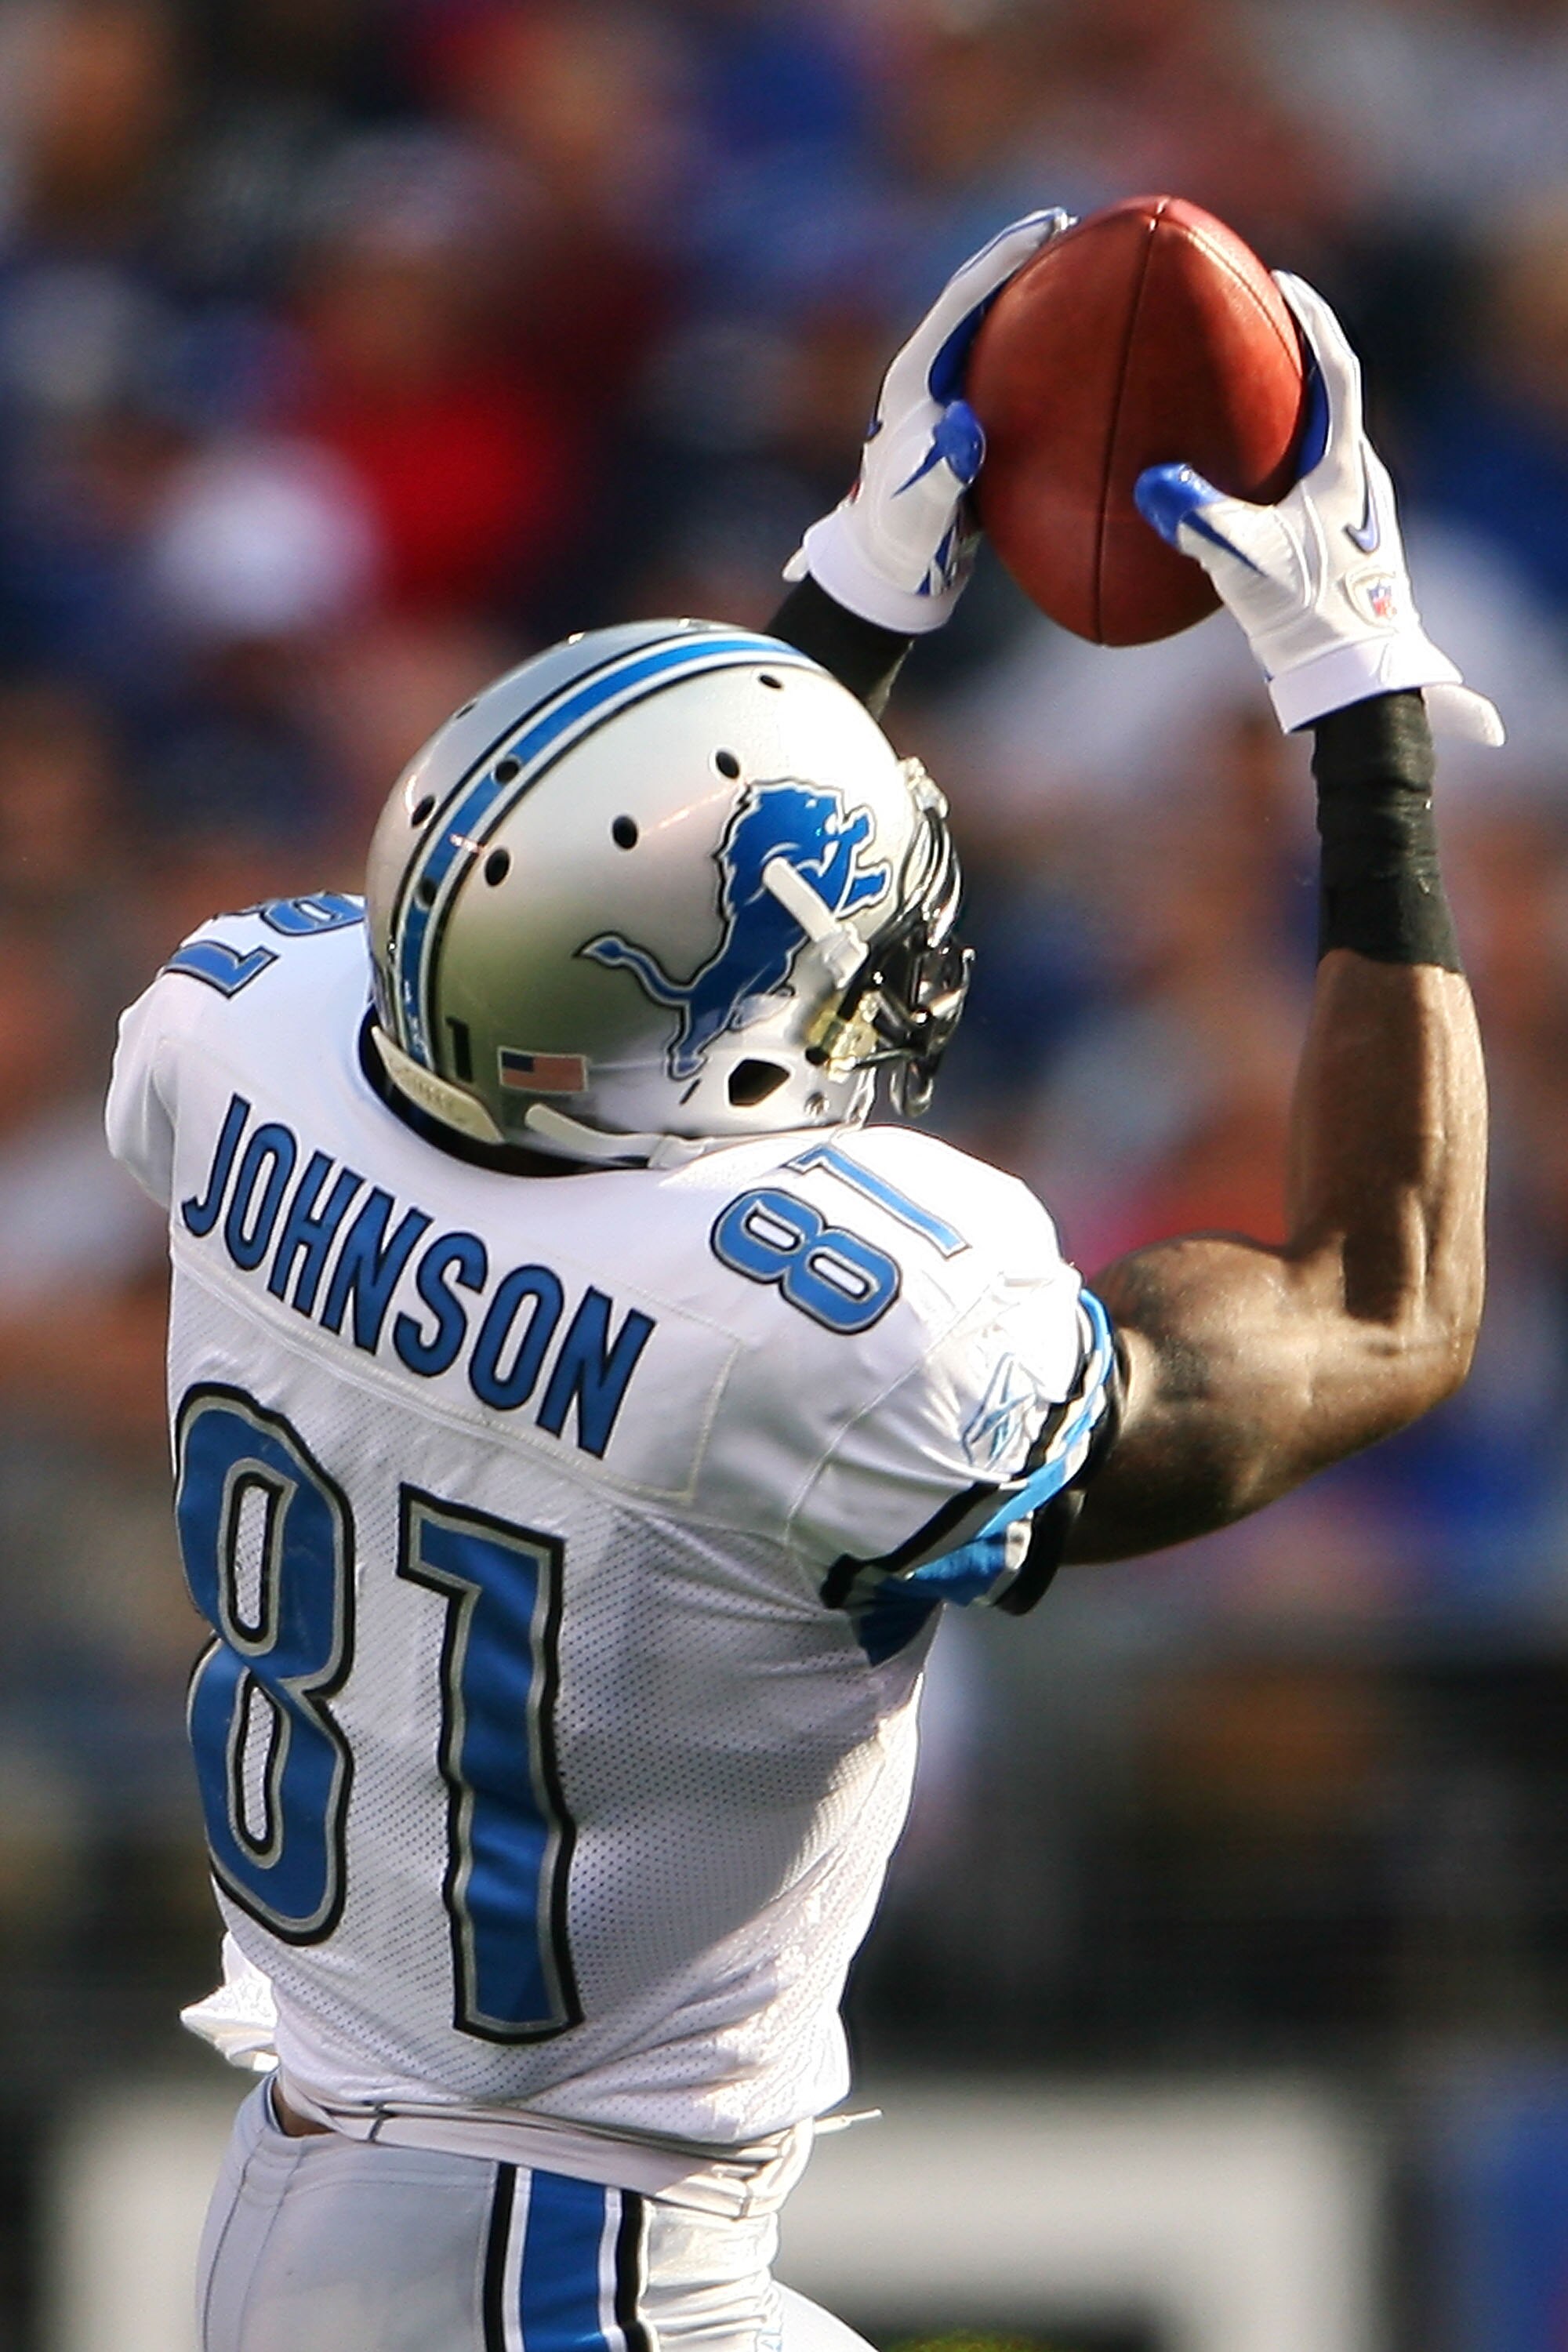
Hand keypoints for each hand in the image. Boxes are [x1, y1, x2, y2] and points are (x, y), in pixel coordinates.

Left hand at [785, 208, 1073, 632]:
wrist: (885, 572)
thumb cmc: (897, 544)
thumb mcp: (918, 511)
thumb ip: (941, 473)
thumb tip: (968, 430)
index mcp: (913, 381)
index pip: (962, 301)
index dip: (1004, 260)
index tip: (1050, 227)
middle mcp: (929, 379)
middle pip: (980, 301)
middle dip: (1022, 263)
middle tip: (1072, 228)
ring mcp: (948, 400)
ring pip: (996, 333)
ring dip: (1035, 301)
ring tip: (1083, 271)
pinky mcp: (968, 427)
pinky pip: (1013, 375)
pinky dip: (1045, 355)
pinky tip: (1086, 355)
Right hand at [1134, 273, 1503, 744]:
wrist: (1358, 681)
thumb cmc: (1314, 618)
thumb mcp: (1251, 564)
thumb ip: (1200, 519)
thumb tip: (1149, 481)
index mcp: (1349, 467)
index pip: (1337, 369)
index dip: (1313, 320)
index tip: (1283, 282)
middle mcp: (1360, 483)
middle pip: (1329, 399)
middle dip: (1292, 360)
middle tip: (1254, 329)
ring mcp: (1353, 520)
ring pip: (1317, 449)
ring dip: (1282, 420)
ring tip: (1237, 404)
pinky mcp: (1340, 554)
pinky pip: (1302, 493)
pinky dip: (1268, 476)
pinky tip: (1230, 494)